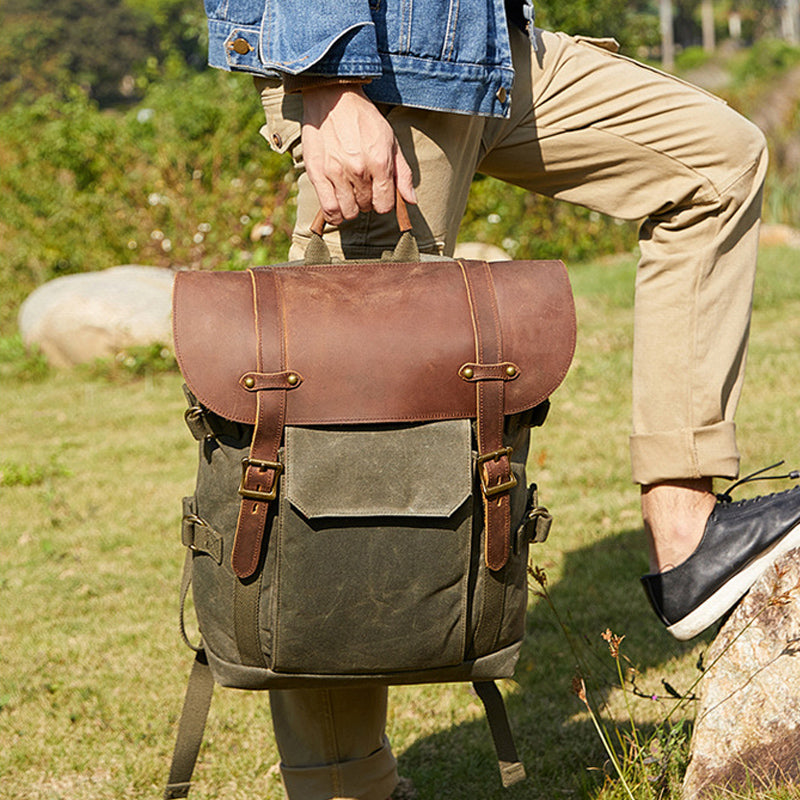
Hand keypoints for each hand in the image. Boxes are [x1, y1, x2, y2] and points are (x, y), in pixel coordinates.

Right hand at [300, 84, 416, 224]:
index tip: (379, 194)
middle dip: (367, 201)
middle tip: (362, 187)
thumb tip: (411, 201)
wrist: (332, 98)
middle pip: (366, 206)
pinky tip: (337, 206)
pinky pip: (328, 208)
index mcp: (380, 163)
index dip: (384, 203)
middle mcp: (359, 170)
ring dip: (351, 208)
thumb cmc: (364, 119)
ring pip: (348, 211)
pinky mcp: (317, 173)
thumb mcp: (391, 141)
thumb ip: (403, 173)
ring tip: (350, 195)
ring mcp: (336, 173)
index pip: (385, 205)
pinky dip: (334, 214)